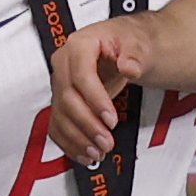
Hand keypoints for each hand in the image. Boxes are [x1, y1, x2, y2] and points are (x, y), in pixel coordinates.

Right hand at [42, 17, 151, 165]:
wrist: (124, 46)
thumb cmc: (128, 42)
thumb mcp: (138, 43)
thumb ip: (135, 54)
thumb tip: (129, 65)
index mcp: (80, 45)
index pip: (81, 75)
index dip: (94, 100)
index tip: (110, 119)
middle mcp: (65, 64)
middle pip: (68, 98)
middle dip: (87, 124)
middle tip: (106, 141)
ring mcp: (61, 83)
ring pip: (60, 115)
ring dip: (78, 138)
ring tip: (97, 152)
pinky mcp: (62, 101)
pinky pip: (58, 124)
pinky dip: (69, 142)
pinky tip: (84, 153)